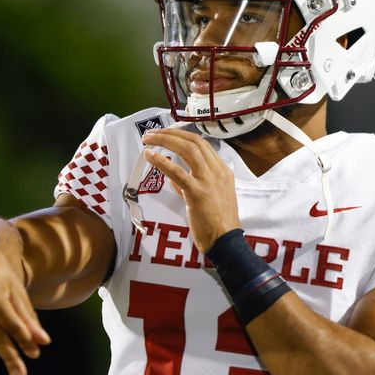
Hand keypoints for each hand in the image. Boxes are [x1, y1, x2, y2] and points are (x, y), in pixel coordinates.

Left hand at [141, 128, 240, 251]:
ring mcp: (208, 181)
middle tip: (152, 134)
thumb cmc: (217, 223)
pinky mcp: (197, 193)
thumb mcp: (210, 197)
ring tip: (148, 140)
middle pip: (194, 142)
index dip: (181, 135)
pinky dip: (162, 161)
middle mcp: (218, 171)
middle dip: (171, 133)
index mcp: (223, 171)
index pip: (202, 144)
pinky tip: (150, 156)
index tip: (166, 134)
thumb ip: (191, 183)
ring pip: (188, 150)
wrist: (225, 241)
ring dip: (165, 141)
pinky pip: (177, 172)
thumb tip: (173, 174)